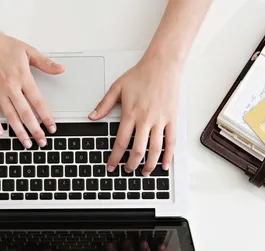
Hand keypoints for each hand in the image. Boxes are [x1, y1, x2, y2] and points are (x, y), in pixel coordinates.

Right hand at [0, 32, 64, 148]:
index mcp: (23, 77)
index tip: (52, 127)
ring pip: (9, 115)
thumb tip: (60, 69)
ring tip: (26, 143)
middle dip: (35, 130)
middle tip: (41, 141)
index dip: (46, 117)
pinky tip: (0, 132)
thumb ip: (45, 63)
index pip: (38, 102)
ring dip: (18, 131)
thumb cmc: (5, 45)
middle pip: (25, 113)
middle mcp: (10, 86)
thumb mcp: (29, 51)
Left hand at [89, 54, 179, 174]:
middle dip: (131, 164)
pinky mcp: (172, 119)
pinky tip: (164, 165)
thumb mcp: (117, 87)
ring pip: (155, 149)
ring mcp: (160, 120)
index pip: (120, 142)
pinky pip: (171, 141)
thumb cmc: (141, 74)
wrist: (162, 64)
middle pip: (137, 150)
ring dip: (149, 164)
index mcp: (130, 113)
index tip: (111, 166)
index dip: (115, 157)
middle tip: (127, 170)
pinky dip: (168, 155)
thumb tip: (91, 117)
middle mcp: (146, 119)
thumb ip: (103, 105)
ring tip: (144, 172)